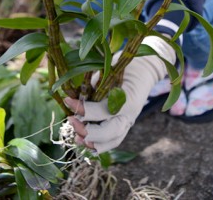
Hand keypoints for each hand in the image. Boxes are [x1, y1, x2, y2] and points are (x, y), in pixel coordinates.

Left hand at [65, 36, 175, 153]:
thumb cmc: (125, 66)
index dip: (83, 108)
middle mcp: (129, 115)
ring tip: (76, 136)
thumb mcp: (110, 70)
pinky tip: (84, 141)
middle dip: (86, 130)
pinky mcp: (125, 126)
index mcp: (127, 99)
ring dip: (92, 142)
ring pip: (111, 142)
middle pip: (108, 133)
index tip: (69, 101)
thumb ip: (95, 85)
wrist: (144, 70)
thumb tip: (76, 96)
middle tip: (71, 120)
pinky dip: (98, 145)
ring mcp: (128, 122)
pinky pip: (113, 141)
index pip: (103, 110)